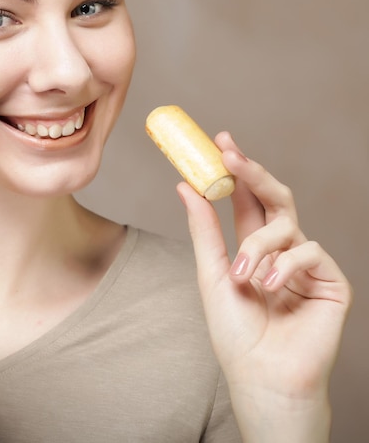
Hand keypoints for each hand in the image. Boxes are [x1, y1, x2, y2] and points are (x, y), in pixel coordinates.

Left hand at [177, 131, 351, 441]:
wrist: (261, 375)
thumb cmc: (234, 330)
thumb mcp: (211, 272)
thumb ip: (204, 229)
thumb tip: (184, 186)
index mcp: (254, 248)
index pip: (248, 200)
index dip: (237, 170)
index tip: (221, 140)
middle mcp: (282, 251)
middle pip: (275, 199)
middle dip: (253, 173)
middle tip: (231, 154)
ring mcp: (307, 265)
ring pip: (286, 226)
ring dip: (258, 246)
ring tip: (244, 277)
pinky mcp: (331, 281)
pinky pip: (310, 252)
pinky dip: (285, 265)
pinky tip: (270, 286)